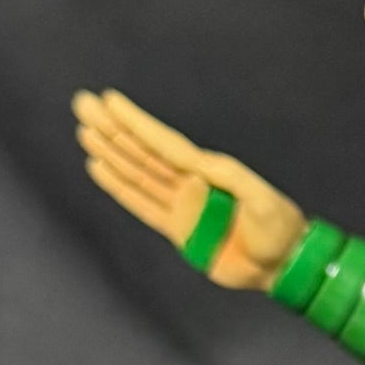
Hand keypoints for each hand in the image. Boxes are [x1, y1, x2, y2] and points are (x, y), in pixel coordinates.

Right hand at [72, 88, 307, 289]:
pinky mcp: (177, 230)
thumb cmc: (279, 229)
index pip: (163, 142)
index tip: (110, 101)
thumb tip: (194, 170)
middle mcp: (190, 182)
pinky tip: (99, 168)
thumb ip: (232, 180)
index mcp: (208, 170)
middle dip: (112, 128)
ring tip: (84, 131)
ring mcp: (181, 205)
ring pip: (136, 173)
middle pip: (142, 151)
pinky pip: (141, 204)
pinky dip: (119, 187)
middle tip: (82, 104)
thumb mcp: (263, 200)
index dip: (136, 122)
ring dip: (110, 152)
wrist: (282, 262)